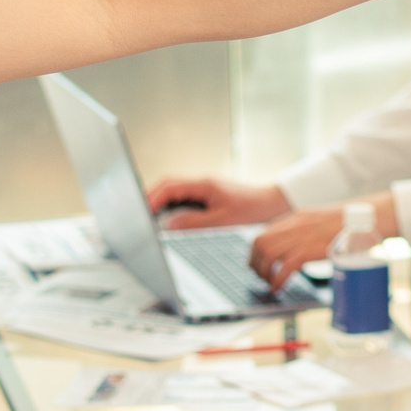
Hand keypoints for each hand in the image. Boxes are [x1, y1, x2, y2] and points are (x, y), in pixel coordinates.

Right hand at [145, 175, 288, 228]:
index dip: (151, 197)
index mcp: (204, 184)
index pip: (169, 186)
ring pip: (175, 192)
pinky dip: (173, 207)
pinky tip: (168, 220)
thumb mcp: (223, 221)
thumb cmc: (254, 210)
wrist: (275, 204)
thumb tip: (169, 226)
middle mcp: (202, 183)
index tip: (138, 209)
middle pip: (168, 186)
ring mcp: (205, 189)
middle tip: (135, 214)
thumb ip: (195, 223)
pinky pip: (185, 199)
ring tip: (147, 218)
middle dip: (150, 198)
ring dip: (160, 203)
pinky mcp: (209, 197)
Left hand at [251, 206, 339, 290]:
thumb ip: (304, 231)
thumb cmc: (347, 224)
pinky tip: (277, 288)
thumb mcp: (319, 222)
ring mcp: (300, 237)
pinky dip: (277, 280)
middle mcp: (293, 225)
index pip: (264, 233)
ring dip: (264, 273)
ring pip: (268, 255)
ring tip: (269, 284)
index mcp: (295, 218)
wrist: (364, 220)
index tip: (258, 264)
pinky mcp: (308, 250)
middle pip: (260, 243)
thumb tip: (295, 248)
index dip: (256, 252)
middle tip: (260, 276)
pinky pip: (284, 267)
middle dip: (255, 263)